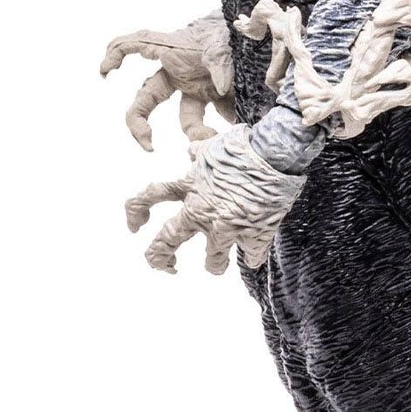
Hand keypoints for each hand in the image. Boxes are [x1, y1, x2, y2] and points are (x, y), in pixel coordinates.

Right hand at [99, 12, 236, 150]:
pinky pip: (217, 119)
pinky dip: (224, 128)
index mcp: (172, 53)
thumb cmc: (229, 32)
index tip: (105, 73)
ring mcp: (196, 89)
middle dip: (140, 124)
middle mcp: (178, 74)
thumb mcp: (223, 42)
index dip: (115, 55)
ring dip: (196, 133)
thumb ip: (220, 62)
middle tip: (149, 146)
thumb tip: (220, 87)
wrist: (255, 37)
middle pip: (147, 100)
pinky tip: (236, 128)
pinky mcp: (215, 100)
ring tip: (211, 138)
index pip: (135, 46)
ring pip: (186, 120)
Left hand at [125, 125, 306, 273]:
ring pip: (212, 262)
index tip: (135, 228)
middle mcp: (200, 211)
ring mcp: (226, 228)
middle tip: (166, 266)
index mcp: (189, 186)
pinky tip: (255, 253)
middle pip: (166, 240)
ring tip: (217, 267)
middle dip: (159, 258)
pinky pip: (252, 257)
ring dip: (214, 266)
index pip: (147, 199)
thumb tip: (190, 151)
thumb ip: (198, 153)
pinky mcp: (253, 237)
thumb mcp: (213, 145)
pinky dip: (254, 256)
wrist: (276, 155)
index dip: (134, 214)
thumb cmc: (245, 145)